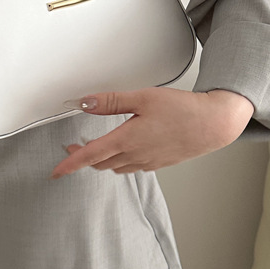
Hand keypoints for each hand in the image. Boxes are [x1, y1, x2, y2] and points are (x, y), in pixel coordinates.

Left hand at [50, 87, 253, 178]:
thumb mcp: (142, 98)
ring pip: (116, 167)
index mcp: (127, 140)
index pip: (90, 156)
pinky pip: (132, 167)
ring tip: (96, 148)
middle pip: (100, 163)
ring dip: (102, 160)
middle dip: (84, 158)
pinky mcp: (158, 163)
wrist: (213, 125)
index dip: (70, 164)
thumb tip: (86, 102)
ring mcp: (147, 162)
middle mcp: (135, 156)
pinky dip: (121, 161)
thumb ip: (111, 102)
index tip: (56, 170)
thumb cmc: (182, 110)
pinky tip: (124, 149)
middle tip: (73, 147)